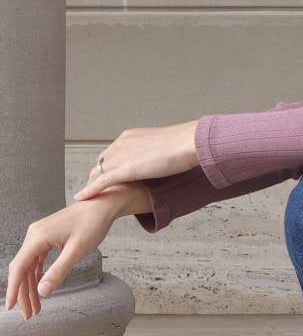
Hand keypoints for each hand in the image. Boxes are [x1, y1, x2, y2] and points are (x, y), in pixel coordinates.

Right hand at [5, 195, 124, 319]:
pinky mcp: (47, 236)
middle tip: (29, 314)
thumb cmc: (92, 225)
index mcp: (38, 237)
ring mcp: (39, 235)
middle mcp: (34, 235)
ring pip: (29, 265)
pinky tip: (41, 287)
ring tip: (36, 307)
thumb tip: (42, 292)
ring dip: (31, 286)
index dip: (14, 289)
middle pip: (22, 268)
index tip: (11, 307)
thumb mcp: (77, 251)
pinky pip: (37, 259)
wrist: (102, 205)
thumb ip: (58, 271)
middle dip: (23, 293)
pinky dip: (38, 274)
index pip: (19, 267)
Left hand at [73, 120, 199, 201]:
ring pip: (98, 173)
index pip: (111, 153)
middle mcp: (121, 143)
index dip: (108, 167)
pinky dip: (90, 190)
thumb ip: (155, 152)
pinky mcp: (125, 170)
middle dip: (96, 177)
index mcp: (130, 136)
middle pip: (101, 163)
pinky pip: (101, 182)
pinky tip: (80, 198)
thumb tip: (160, 158)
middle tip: (94, 191)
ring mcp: (122, 156)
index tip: (108, 178)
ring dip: (92, 185)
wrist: (188, 143)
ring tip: (87, 198)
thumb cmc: (184, 144)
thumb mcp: (164, 145)